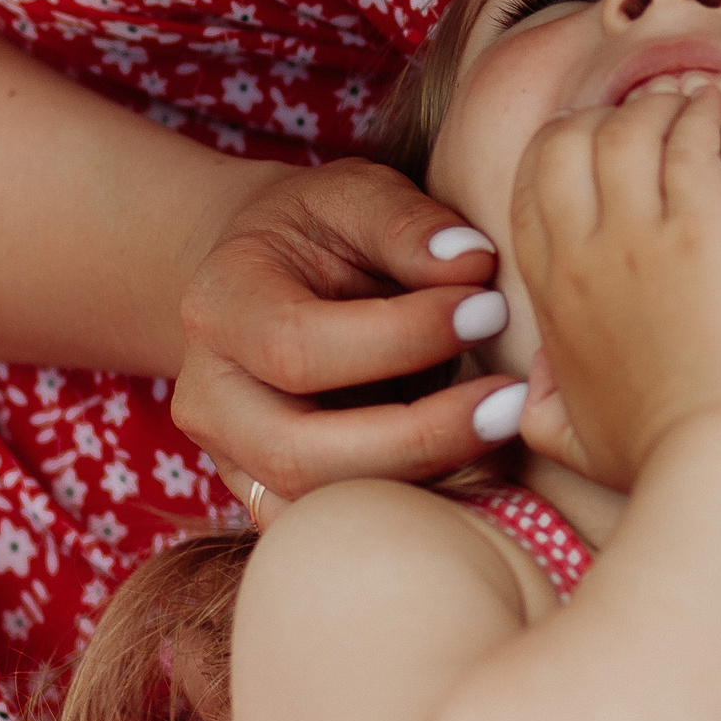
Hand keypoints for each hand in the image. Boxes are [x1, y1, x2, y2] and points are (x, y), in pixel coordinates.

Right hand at [174, 155, 520, 522]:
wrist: (270, 276)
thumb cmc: (321, 229)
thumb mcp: (354, 195)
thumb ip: (407, 223)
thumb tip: (471, 262)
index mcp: (219, 307)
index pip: (299, 345)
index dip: (401, 337)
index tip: (489, 309)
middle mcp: (209, 396)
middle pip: (299, 452)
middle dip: (418, 436)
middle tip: (510, 403)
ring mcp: (232, 460)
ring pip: (319, 503)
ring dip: (423, 477)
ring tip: (503, 428)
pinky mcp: (271, 496)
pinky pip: (335, 524)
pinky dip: (408, 507)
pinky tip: (474, 467)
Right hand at [511, 76, 720, 488]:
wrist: (719, 459)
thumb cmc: (659, 456)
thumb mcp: (569, 440)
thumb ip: (538, 406)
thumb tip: (535, 377)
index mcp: (552, 295)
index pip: (531, 187)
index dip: (560, 150)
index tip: (598, 145)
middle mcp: (585, 255)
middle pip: (565, 139)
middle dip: (602, 115)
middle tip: (648, 118)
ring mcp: (642, 237)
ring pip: (627, 125)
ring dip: (659, 105)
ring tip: (691, 107)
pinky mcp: (705, 228)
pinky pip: (690, 137)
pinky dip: (703, 111)